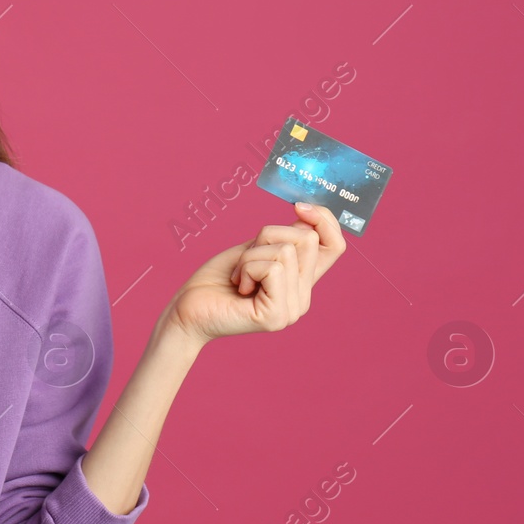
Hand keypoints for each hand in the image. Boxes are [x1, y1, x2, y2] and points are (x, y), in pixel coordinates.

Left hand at [159, 202, 347, 345]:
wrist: (187, 309)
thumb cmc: (217, 279)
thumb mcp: (254, 249)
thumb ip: (283, 239)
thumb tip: (308, 218)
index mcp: (301, 281)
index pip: (335, 246)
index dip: (325, 220)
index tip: (299, 207)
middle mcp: (303, 298)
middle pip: (307, 239)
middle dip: (267, 237)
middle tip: (244, 261)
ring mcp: (292, 310)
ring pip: (286, 251)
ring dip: (250, 255)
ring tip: (238, 277)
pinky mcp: (277, 316)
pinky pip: (273, 268)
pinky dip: (247, 268)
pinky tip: (238, 287)